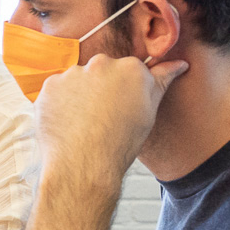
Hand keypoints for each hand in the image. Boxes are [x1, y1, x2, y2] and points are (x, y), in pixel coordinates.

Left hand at [34, 54, 188, 186]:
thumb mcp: (149, 112)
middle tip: (102, 116)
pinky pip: (57, 90)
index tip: (122, 107)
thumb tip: (179, 64)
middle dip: (102, 88)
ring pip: (78, 80)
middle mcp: (101, 64)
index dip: (125, 91)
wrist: (84, 165)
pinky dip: (60, 103)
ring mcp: (72, 74)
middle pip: (102, 71)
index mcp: (131, 68)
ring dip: (80, 95)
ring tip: (84, 122)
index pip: (129, 70)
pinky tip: (68, 122)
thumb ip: (161, 81)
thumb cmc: (121, 142)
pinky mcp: (50, 85)